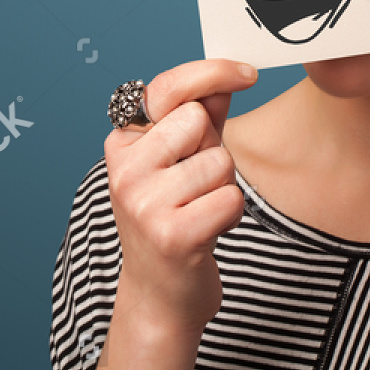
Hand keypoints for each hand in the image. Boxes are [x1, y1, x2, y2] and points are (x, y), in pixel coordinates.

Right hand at [96, 58, 257, 369]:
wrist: (160, 296)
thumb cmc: (176, 219)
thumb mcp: (184, 161)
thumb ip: (203, 117)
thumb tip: (226, 78)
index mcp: (122, 144)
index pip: (167, 89)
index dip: (211, 73)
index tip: (247, 73)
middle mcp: (124, 169)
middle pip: (199, 121)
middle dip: (212, 148)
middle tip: (195, 184)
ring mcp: (144, 202)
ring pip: (220, 161)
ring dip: (222, 187)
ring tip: (198, 210)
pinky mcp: (173, 234)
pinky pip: (230, 199)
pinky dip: (231, 216)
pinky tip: (207, 232)